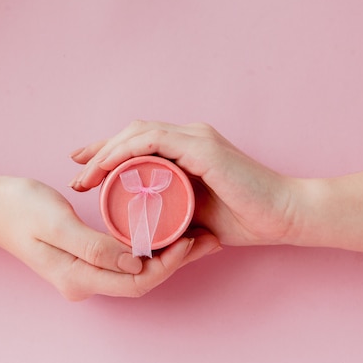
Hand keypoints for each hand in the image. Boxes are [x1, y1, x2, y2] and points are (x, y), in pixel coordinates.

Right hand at [0, 176, 219, 299]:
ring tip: (197, 235)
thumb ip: (95, 247)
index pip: (136, 282)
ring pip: (137, 269)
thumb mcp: (57, 224)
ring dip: (167, 254)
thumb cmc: (19, 209)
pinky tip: (165, 229)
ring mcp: (85, 271)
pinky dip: (149, 246)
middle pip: (143, 279)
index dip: (168, 265)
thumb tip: (136, 262)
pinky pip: (125, 257)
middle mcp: (85, 281)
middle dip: (177, 262)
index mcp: (79, 277)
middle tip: (207, 239)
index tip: (191, 241)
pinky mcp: (86, 257)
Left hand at [69, 121, 297, 246]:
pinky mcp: (202, 147)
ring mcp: (196, 139)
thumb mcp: (196, 218)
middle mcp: (190, 137)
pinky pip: (153, 141)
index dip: (108, 154)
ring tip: (85, 177)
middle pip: (133, 133)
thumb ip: (172, 215)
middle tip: (78, 176)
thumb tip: (146, 229)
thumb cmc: (246, 218)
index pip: (140, 144)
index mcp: (189, 150)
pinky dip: (126, 152)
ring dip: (106, 153)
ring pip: (138, 133)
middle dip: (100, 152)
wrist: (284, 216)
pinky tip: (107, 168)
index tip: (84, 172)